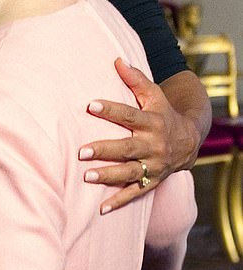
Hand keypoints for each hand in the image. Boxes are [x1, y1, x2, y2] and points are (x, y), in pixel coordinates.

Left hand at [79, 58, 202, 213]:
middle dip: (104, 150)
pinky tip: (101, 209)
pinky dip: (119, 202)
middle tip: (81, 152)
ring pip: (129, 173)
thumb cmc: (162, 113)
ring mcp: (153, 166)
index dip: (110, 110)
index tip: (90, 105)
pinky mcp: (152, 182)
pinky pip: (135, 194)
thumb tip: (117, 60)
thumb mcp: (154, 94)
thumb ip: (135, 79)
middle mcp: (153, 146)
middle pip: (126, 148)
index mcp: (152, 122)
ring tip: (86, 176)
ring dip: (108, 176)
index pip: (129, 115)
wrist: (188, 141)